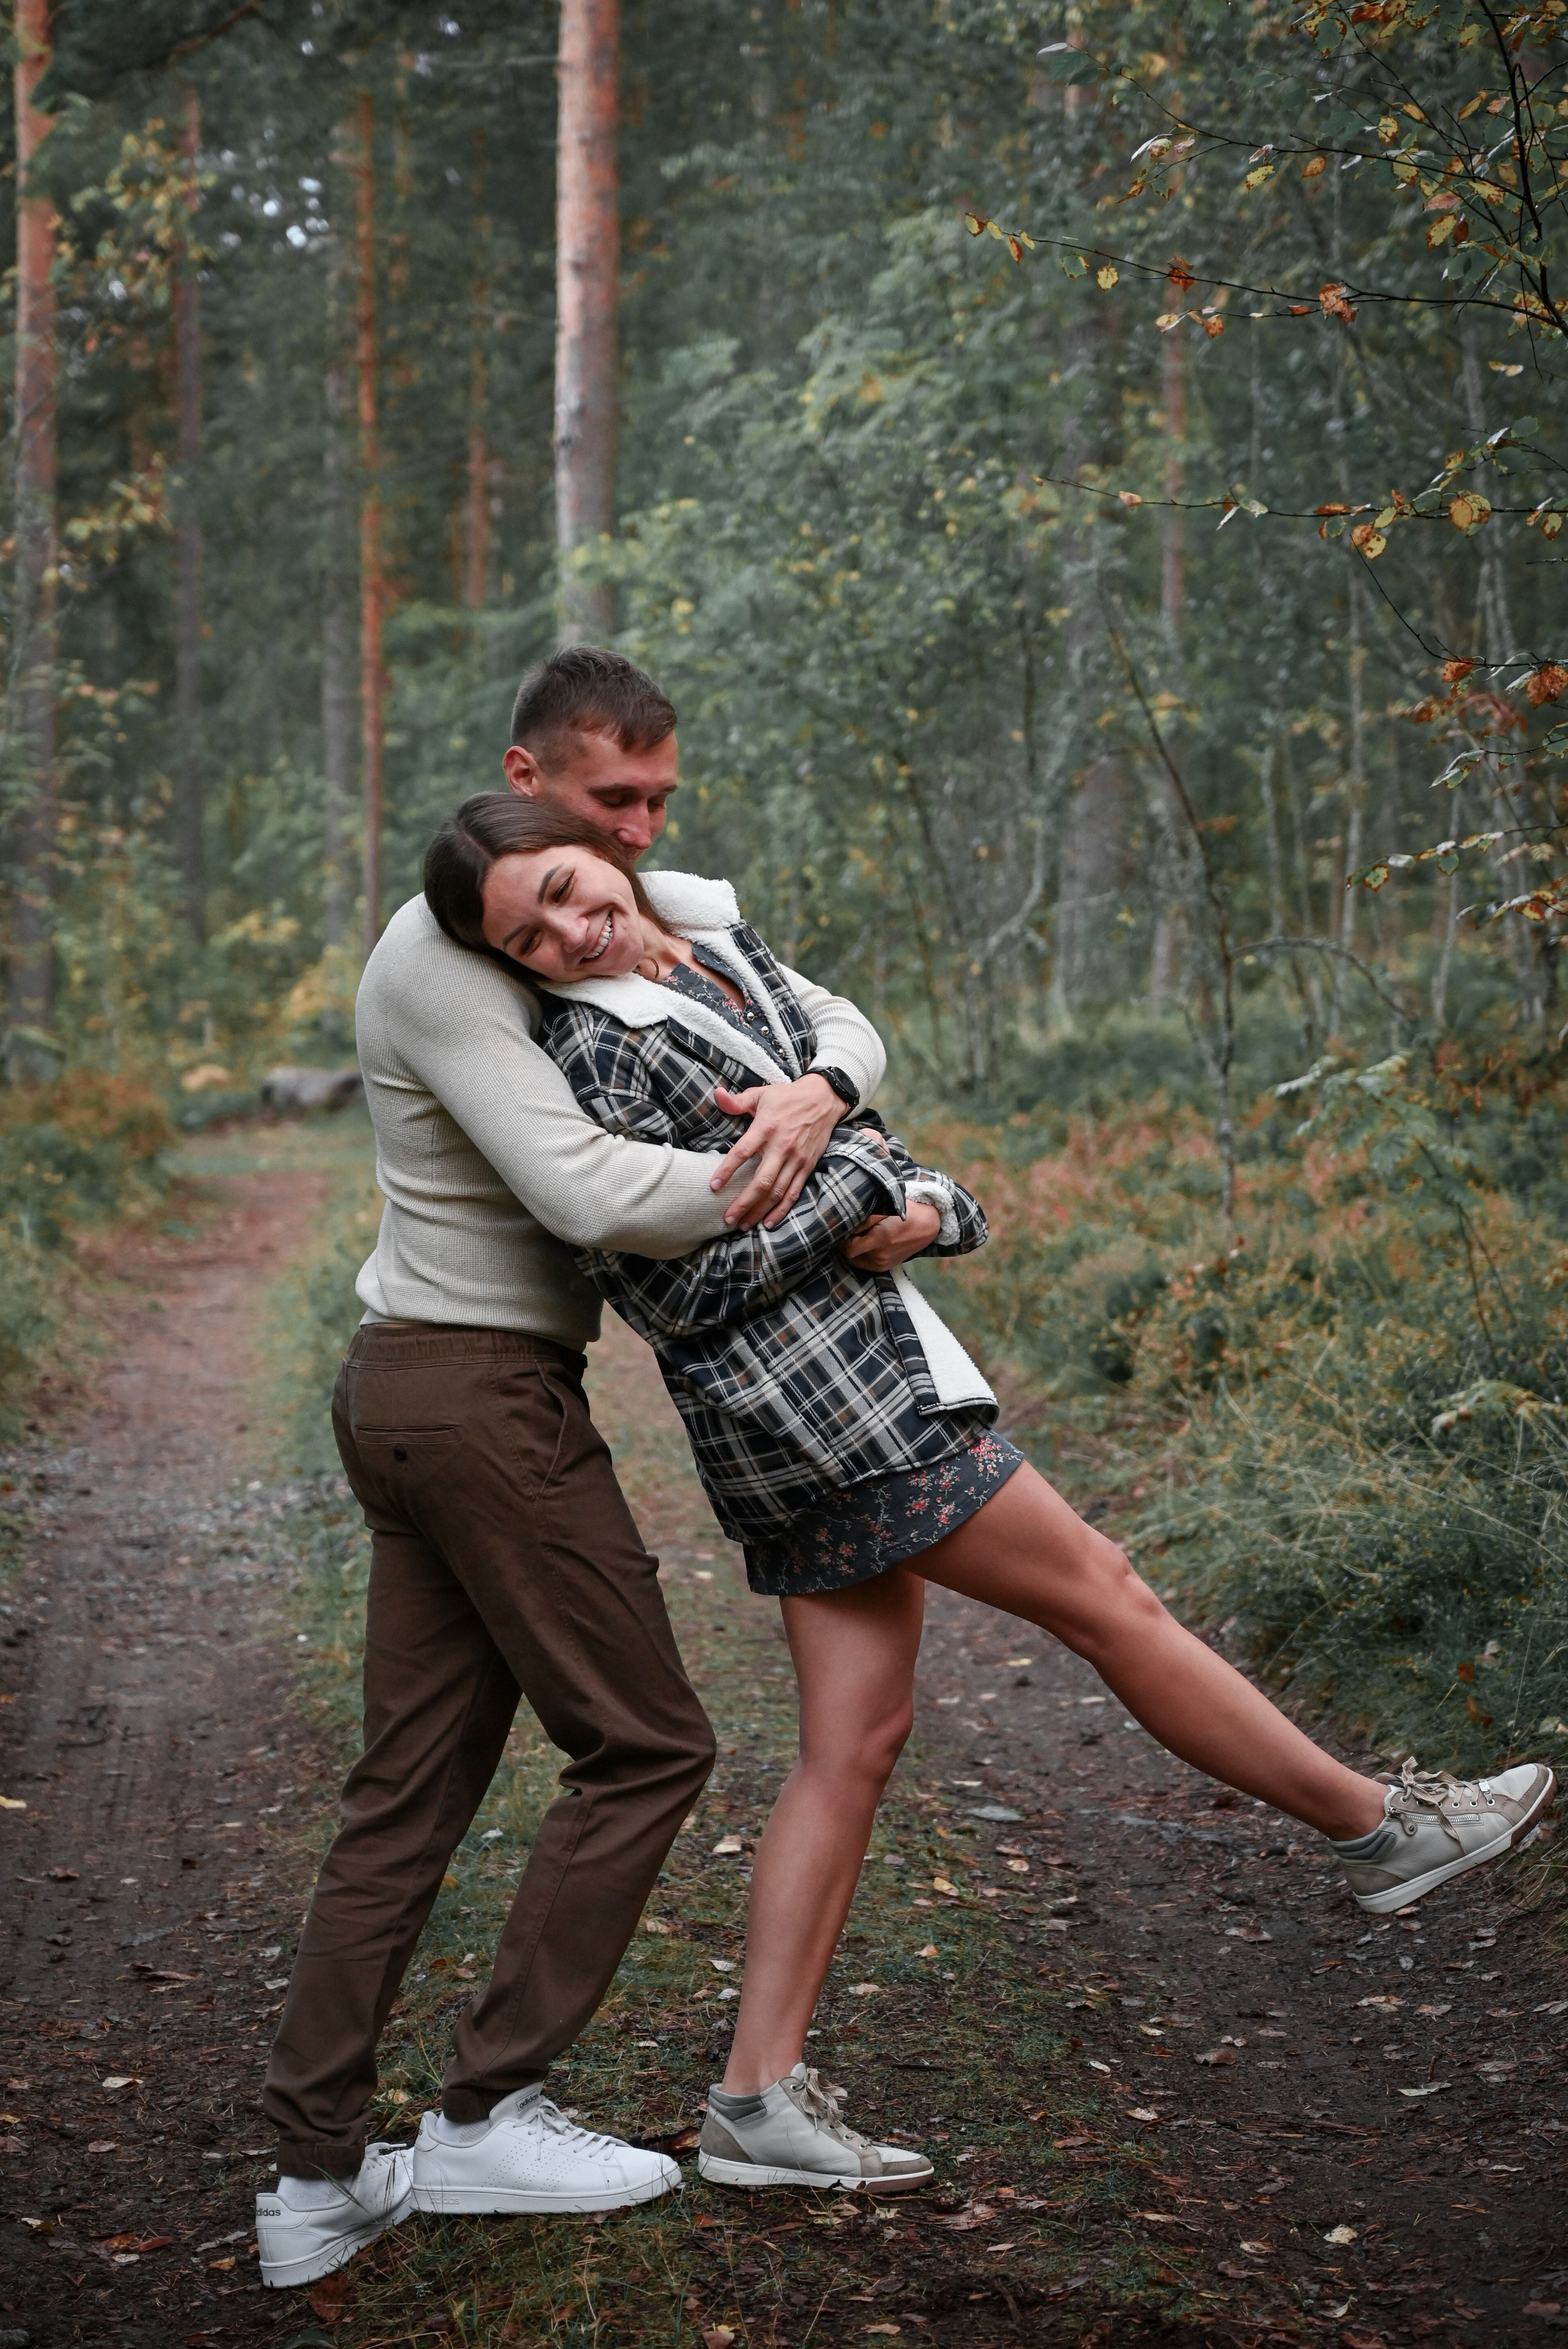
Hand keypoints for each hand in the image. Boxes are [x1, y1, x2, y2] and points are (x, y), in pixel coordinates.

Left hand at [709, 1073, 842, 1228]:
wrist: (823, 1099)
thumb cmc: (787, 1097)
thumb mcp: (760, 1094)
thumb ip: (736, 1101)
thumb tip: (716, 1094)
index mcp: (766, 1128)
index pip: (742, 1153)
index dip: (727, 1170)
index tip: (713, 1186)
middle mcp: (781, 1147)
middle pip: (761, 1181)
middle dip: (743, 1203)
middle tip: (727, 1219)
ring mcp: (796, 1159)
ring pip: (776, 1192)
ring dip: (759, 1211)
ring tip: (743, 1225)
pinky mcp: (807, 1166)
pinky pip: (793, 1192)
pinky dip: (781, 1209)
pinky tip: (768, 1222)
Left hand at [841, 1200, 941, 1269]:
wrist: (928, 1226)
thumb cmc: (907, 1213)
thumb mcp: (885, 1209)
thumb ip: (864, 1219)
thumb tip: (847, 1226)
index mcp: (880, 1239)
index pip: (848, 1248)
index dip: (844, 1238)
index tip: (845, 1229)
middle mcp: (880, 1255)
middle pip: (850, 1255)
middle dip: (847, 1244)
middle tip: (851, 1231)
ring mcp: (883, 1263)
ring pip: (856, 1260)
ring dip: (854, 1250)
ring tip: (860, 1236)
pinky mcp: (886, 1267)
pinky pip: (865, 1264)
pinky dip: (862, 1255)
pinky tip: (867, 1243)